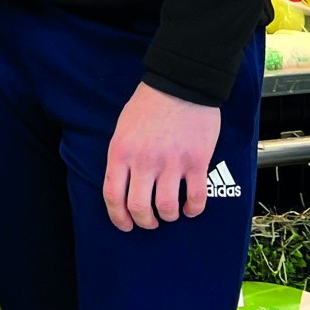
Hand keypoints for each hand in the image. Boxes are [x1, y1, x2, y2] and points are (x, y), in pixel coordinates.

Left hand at [101, 83, 220, 231]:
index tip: (125, 225)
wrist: (180, 84)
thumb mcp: (122, 128)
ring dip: (168, 216)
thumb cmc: (148, 105)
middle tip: (150, 222)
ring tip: (170, 213)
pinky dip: (193, 210)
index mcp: (121, 152)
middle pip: (139, 207)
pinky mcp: (196, 162)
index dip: (118, 217)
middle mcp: (143, 161)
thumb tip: (123, 185)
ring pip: (167, 207)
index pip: (113, 195)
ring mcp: (171, 163)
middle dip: (144, 222)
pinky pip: (196, 198)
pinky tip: (191, 209)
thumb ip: (122, 157)